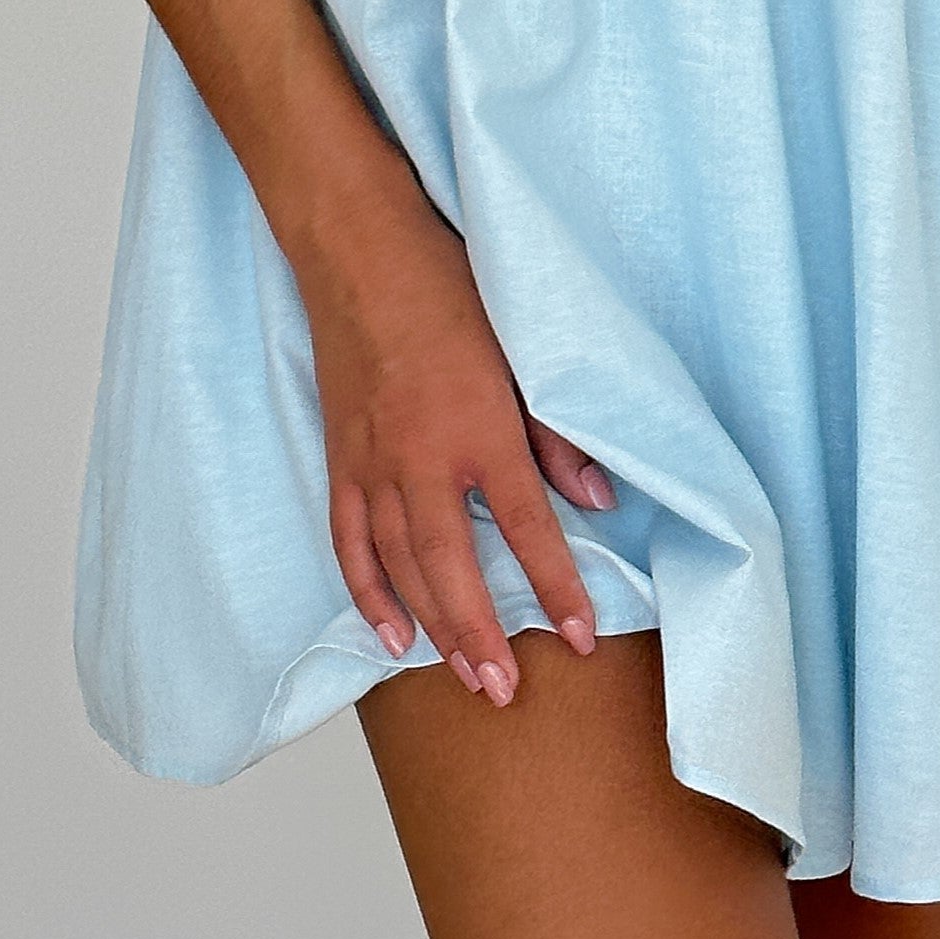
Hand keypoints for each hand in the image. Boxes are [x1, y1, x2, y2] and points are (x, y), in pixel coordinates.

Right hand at [300, 186, 613, 705]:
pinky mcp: (340, 458)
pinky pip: (350, 542)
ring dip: (433, 628)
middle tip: (506, 690)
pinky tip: (391, 632)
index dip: (557, 587)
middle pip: (454, 569)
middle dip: (483, 635)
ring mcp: (372, 463)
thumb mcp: (519, 346)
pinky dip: (369, 593)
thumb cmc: (445, 285)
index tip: (584, 634)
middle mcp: (421, 457)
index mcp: (477, 426)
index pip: (526, 527)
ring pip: (402, 568)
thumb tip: (599, 499)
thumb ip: (555, 432)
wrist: (358, 248)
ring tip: (464, 676)